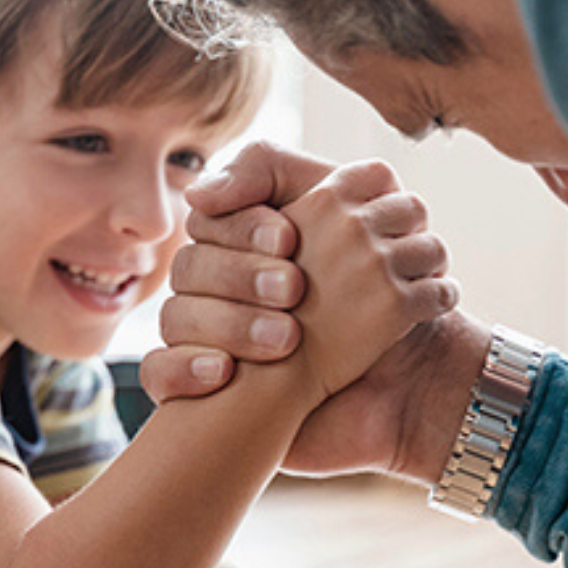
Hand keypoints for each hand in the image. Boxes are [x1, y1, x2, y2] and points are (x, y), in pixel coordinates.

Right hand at [142, 143, 486, 479]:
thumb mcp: (342, 214)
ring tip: (286, 343)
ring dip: (229, 325)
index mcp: (238, 245)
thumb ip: (287, 175)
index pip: (209, 222)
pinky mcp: (203, 392)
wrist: (406, 383)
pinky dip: (185, 371)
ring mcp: (207, 340)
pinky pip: (160, 374)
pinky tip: (223, 374)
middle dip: (242, 275)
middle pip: (189, 267)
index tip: (292, 239)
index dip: (245, 227)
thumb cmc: (374, 292)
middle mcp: (215, 289)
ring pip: (175, 319)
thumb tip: (201, 192)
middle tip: (295, 292)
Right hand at [277, 159, 459, 399]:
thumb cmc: (272, 308)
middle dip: (412, 233)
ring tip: (413, 285)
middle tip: (402, 260)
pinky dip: (439, 300)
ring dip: (430, 268)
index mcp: (321, 201)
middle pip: (414, 207)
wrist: (271, 374)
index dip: (384, 198)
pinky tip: (420, 313)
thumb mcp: (272, 242)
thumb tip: (323, 199)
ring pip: (435, 249)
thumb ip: (307, 211)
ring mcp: (374, 265)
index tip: (380, 224)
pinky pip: (443, 291)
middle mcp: (349, 226)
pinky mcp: (395, 306)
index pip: (377, 173)